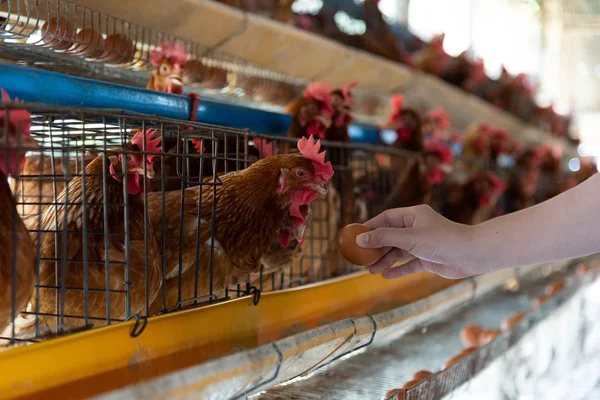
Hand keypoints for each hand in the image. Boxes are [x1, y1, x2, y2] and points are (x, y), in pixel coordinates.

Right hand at [356, 205, 487, 278]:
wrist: (471, 254)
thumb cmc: (442, 240)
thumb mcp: (409, 237)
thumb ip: (384, 238)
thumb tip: (361, 239)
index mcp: (414, 215)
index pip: (387, 218)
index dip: (371, 226)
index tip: (356, 235)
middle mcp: (417, 228)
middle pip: (391, 236)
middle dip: (376, 247)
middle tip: (361, 257)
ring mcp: (423, 244)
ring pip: (399, 251)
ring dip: (385, 260)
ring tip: (370, 270)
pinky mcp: (429, 259)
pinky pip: (409, 264)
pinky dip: (398, 269)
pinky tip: (386, 276)